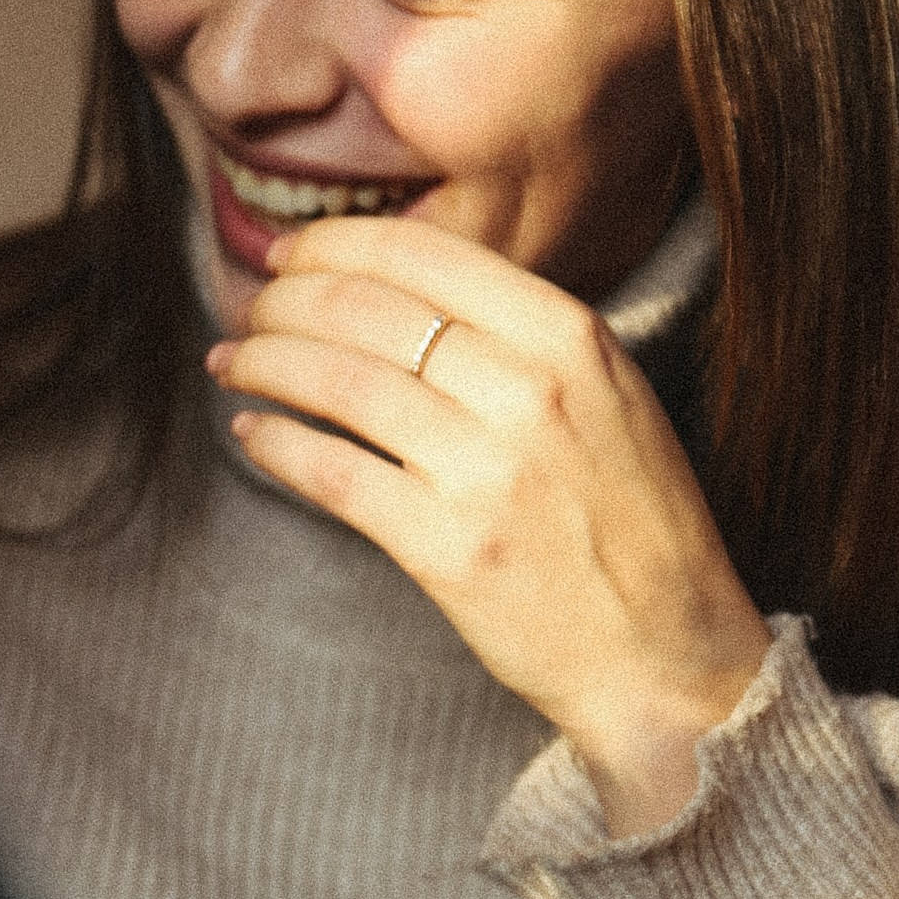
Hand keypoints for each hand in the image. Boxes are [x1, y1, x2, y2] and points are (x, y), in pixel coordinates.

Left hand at [208, 217, 770, 834]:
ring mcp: (485, 470)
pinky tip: (251, 433)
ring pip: (336, 383)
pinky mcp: (447, 548)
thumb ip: (519, 336)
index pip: (418, 254)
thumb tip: (395, 285)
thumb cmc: (633, 523)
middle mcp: (528, 390)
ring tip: (230, 363)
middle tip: (246, 314)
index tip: (284, 255)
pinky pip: (332, 474)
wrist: (668, 653)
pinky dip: (276, 445)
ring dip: (262, 364)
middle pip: (363, 310)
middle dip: (282, 303)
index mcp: (568, 336)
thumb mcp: (609, 395)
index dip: (328, 244)